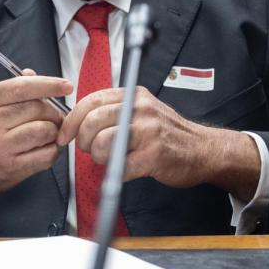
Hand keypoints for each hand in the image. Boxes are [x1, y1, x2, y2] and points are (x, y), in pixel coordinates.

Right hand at [0, 70, 72, 225]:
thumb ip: (13, 90)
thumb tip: (33, 74)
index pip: (22, 87)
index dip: (49, 84)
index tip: (67, 85)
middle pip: (38, 108)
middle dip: (53, 112)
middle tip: (53, 119)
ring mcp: (0, 146)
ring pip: (46, 130)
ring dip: (53, 132)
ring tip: (46, 135)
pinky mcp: (13, 167)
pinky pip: (48, 153)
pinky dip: (53, 150)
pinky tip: (43, 149)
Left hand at [58, 87, 258, 198]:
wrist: (204, 150)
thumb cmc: (169, 134)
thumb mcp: (142, 111)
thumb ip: (114, 111)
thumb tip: (77, 122)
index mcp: (134, 96)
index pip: (91, 101)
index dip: (72, 120)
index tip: (65, 135)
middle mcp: (141, 108)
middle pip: (93, 121)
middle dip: (84, 141)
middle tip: (90, 150)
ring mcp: (149, 131)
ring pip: (103, 143)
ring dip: (100, 158)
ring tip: (111, 160)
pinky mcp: (154, 154)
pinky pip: (120, 166)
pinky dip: (117, 173)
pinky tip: (126, 169)